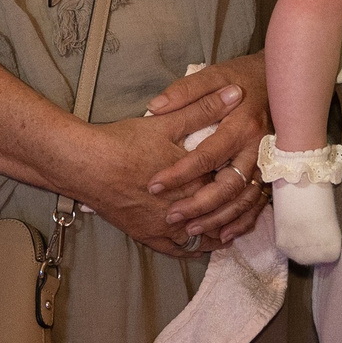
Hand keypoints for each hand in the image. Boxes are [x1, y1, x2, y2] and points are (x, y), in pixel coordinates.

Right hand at [75, 88, 257, 255]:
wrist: (85, 165)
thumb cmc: (125, 142)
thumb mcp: (167, 122)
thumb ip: (204, 109)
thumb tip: (236, 93)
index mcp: (196, 179)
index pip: (231, 184)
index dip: (245, 180)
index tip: (256, 173)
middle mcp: (185, 208)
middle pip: (221, 213)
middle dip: (238, 209)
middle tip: (253, 204)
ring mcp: (166, 226)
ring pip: (204, 236)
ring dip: (220, 230)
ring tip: (234, 225)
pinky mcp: (147, 235)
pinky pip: (179, 249)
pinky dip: (194, 247)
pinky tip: (201, 242)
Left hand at [149, 53, 272, 242]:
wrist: (283, 79)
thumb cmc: (243, 77)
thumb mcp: (213, 74)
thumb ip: (185, 91)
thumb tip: (155, 107)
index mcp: (240, 125)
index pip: (206, 156)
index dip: (179, 173)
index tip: (154, 186)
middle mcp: (257, 148)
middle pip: (227, 186)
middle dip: (198, 205)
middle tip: (170, 217)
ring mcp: (268, 162)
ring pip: (244, 200)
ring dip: (219, 219)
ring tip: (191, 230)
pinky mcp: (272, 171)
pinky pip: (259, 202)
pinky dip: (243, 221)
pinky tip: (224, 235)